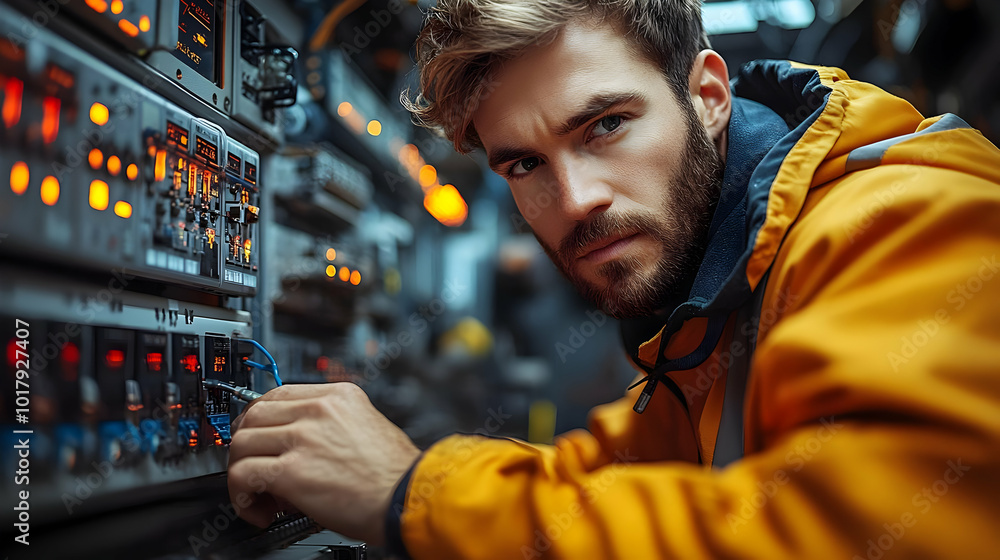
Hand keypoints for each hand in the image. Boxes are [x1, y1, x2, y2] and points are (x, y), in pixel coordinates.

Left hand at [227, 382, 418, 544]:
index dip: (260, 418)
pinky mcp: (292, 471)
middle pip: (254, 414)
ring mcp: (303, 438)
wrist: (408, 498)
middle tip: (253, 466)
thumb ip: (332, 425)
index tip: (259, 436)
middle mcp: (318, 411)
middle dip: (246, 443)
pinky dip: (242, 497)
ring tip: (259, 494)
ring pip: (241, 443)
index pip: (279, 393)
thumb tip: (298, 446)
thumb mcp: (368, 426)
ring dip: (242, 472)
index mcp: (338, 396)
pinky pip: (243, 475)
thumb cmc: (395, 474)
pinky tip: (260, 511)